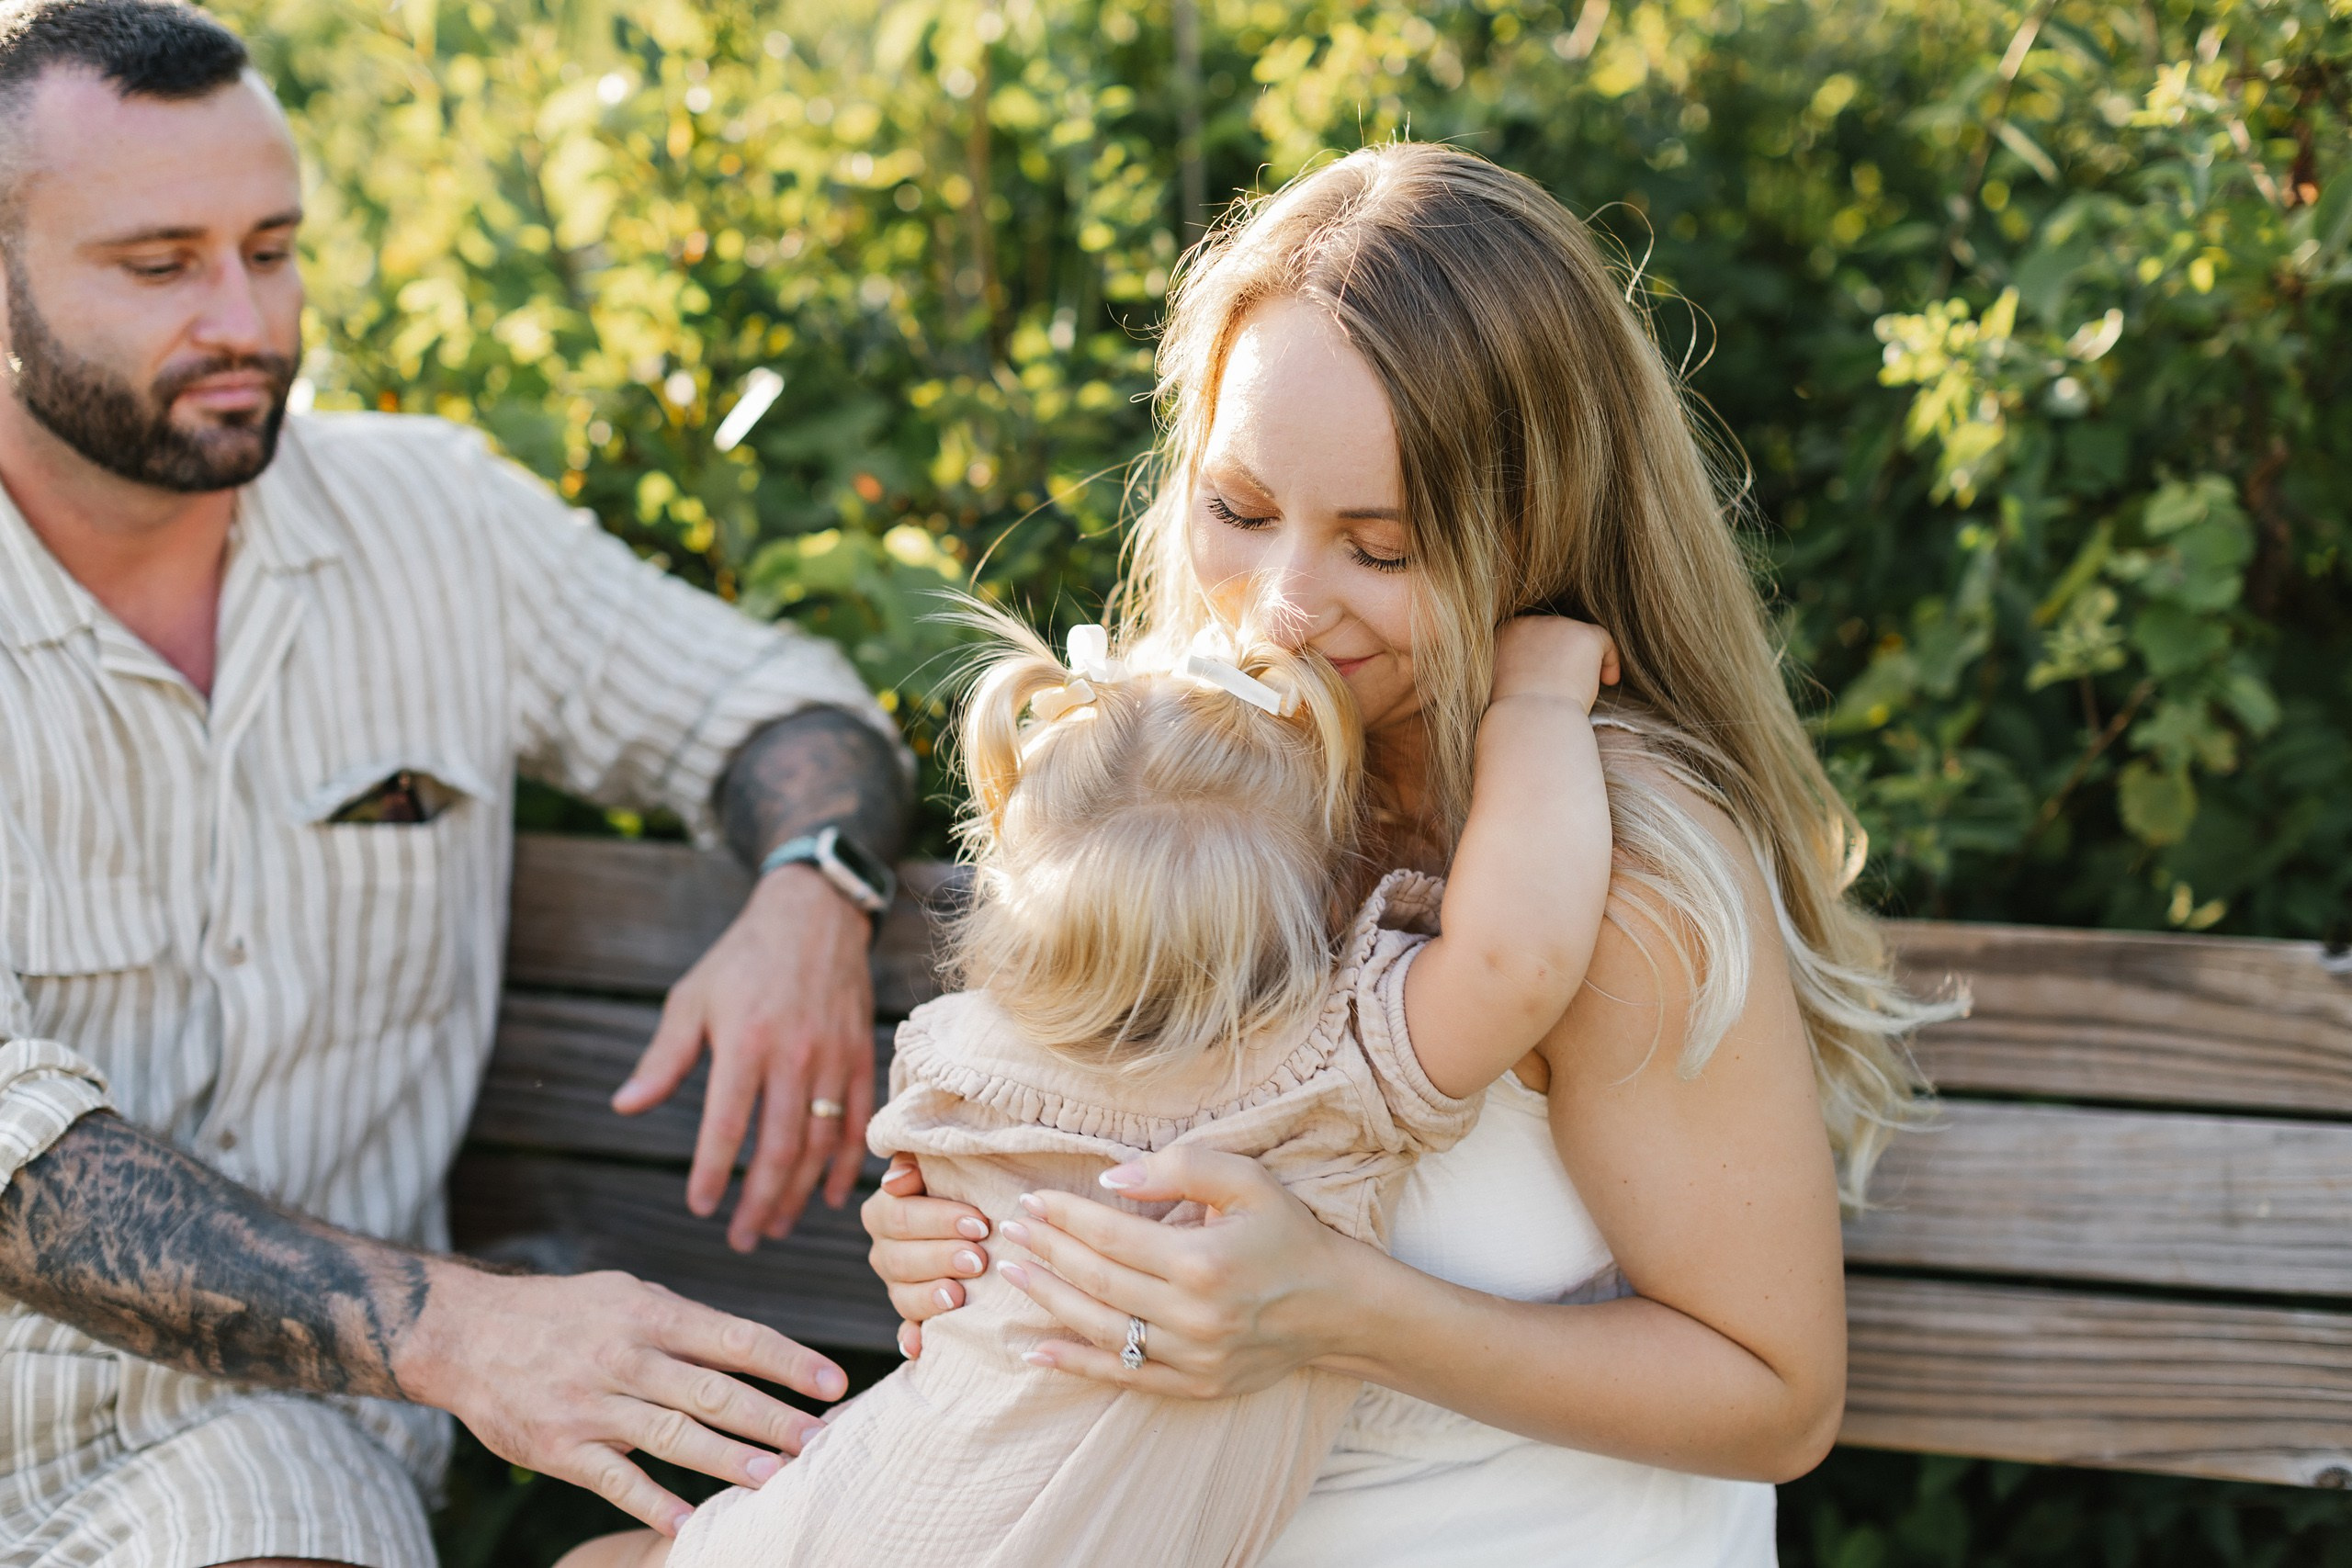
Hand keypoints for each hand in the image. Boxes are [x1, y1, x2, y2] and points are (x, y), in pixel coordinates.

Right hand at [399, 1262, 847, 1535]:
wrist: (468, 1333)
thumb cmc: (566, 1314)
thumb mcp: (627, 1295)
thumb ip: (685, 1326)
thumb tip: (754, 1353)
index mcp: (651, 1313)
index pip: (735, 1337)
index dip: (788, 1361)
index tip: (833, 1383)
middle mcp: (625, 1356)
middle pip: (712, 1389)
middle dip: (771, 1416)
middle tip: (819, 1440)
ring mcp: (591, 1404)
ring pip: (671, 1434)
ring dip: (726, 1458)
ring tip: (773, 1477)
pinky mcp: (559, 1446)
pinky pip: (614, 1478)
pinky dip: (652, 1500)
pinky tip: (689, 1520)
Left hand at [612, 866, 875, 1248]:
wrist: (813, 915)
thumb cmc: (741, 960)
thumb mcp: (691, 1000)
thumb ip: (663, 1059)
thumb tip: (624, 1108)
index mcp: (745, 1043)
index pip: (726, 1126)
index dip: (711, 1173)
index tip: (699, 1208)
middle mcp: (793, 1056)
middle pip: (778, 1149)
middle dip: (759, 1203)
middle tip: (743, 1241)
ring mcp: (832, 1059)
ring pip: (819, 1144)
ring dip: (798, 1194)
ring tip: (776, 1225)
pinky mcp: (859, 1057)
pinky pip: (855, 1123)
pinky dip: (844, 1165)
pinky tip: (827, 1196)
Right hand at [861, 1158, 993, 1359]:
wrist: (978, 1218)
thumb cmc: (962, 1183)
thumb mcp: (941, 1163)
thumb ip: (915, 1159)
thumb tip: (898, 1179)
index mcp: (884, 1212)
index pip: (901, 1216)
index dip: (939, 1219)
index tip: (979, 1222)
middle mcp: (884, 1251)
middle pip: (901, 1259)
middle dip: (941, 1258)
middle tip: (979, 1259)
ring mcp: (897, 1287)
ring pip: (903, 1297)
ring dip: (930, 1298)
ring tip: (960, 1295)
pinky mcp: (913, 1316)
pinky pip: (907, 1332)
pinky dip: (913, 1339)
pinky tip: (921, 1347)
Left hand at [990, 1146, 1368, 1398]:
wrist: (1337, 1306)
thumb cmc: (1288, 1235)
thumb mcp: (1247, 1181)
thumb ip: (1180, 1169)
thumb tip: (1110, 1178)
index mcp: (1202, 1260)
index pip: (1112, 1235)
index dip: (1064, 1218)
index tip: (1031, 1202)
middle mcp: (1193, 1314)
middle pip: (1098, 1280)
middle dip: (1046, 1252)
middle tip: (1011, 1231)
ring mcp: (1192, 1356)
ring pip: (1102, 1329)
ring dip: (1050, 1300)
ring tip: (1013, 1275)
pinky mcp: (1195, 1384)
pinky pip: (1124, 1376)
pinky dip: (1076, 1363)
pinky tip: (1037, 1347)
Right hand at [1491, 616, 1620, 711]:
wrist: (1530, 720)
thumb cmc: (1517, 715)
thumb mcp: (1506, 687)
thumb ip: (1520, 671)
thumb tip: (1542, 675)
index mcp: (1504, 634)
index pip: (1530, 638)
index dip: (1543, 658)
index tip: (1549, 683)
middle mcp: (1528, 623)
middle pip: (1554, 634)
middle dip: (1562, 659)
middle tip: (1567, 691)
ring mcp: (1557, 625)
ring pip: (1577, 639)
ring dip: (1583, 662)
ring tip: (1585, 691)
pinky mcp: (1582, 634)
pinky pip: (1603, 641)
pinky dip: (1610, 660)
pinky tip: (1609, 681)